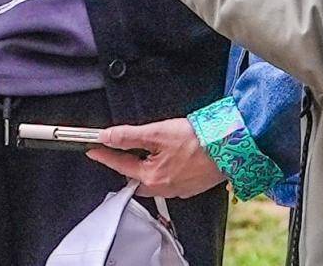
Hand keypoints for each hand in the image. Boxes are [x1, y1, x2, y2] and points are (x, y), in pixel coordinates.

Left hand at [89, 118, 226, 198]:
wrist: (229, 147)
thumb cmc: (197, 140)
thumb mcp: (157, 133)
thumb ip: (129, 136)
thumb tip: (107, 136)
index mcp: (152, 177)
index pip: (119, 165)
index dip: (104, 155)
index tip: (93, 150)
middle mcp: (164, 188)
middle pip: (135, 176)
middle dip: (126, 163)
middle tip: (119, 148)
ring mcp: (178, 189)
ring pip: (153, 179)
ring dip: (146, 166)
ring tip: (148, 149)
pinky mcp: (190, 186)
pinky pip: (169, 180)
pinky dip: (163, 169)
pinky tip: (170, 157)